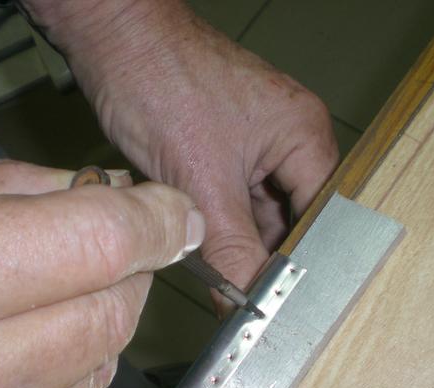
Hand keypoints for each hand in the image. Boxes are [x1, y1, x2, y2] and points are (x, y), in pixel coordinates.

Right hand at [0, 160, 202, 387]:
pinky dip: (63, 379)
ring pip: (98, 370)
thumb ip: (8, 195)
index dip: (151, 220)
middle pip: (110, 314)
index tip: (173, 212)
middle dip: (127, 272)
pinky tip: (16, 362)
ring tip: (44, 303)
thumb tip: (110, 195)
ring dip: (94, 324)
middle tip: (108, 247)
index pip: (91, 247)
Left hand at [27, 0, 337, 308]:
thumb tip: (247, 299)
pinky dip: (218, 224)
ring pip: (258, 216)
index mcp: (304, 137)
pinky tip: (202, 241)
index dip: (301, 263)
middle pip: (292, 221)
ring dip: (236, 240)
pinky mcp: (225, 153)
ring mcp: (256, 147)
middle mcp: (289, 141)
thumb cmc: (161, 80)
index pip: (322, 219)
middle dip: (264, 254)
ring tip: (216, 263)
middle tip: (241, 292)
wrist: (111, 41)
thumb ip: (230, 247)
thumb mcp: (200, 180)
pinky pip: (233, 203)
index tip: (278, 300)